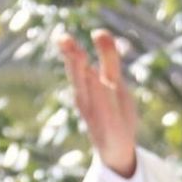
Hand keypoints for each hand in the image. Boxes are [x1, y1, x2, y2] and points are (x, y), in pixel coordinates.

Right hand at [57, 28, 138, 175]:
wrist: (117, 149)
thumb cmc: (113, 113)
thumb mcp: (113, 83)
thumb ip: (109, 59)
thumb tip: (99, 31)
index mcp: (86, 86)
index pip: (77, 66)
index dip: (71, 52)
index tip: (63, 37)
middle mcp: (85, 99)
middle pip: (78, 77)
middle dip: (73, 60)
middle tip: (64, 42)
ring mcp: (95, 115)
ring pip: (90, 94)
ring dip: (86, 78)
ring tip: (81, 59)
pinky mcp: (107, 129)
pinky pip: (105, 114)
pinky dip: (103, 103)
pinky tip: (102, 88)